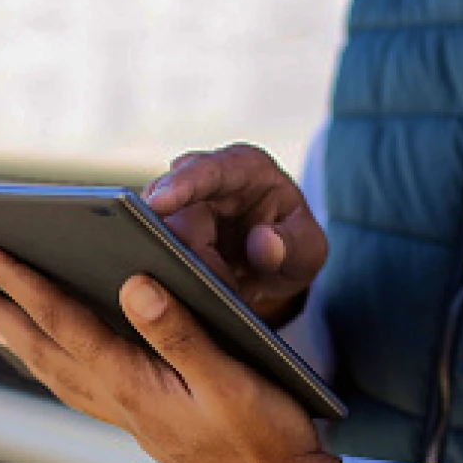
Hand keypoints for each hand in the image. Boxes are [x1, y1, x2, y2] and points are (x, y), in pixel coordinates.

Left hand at [0, 237, 341, 462]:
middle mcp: (120, 401)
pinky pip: (80, 389)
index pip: (63, 319)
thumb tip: (133, 283)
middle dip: (0, 309)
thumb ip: (181, 332)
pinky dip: (54, 366)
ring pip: (56, 372)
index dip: (19, 279)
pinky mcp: (145, 426)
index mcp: (134, 383)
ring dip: (19, 339)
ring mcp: (129, 417)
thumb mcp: (233, 379)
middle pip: (43, 347)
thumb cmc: (267, 440)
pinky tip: (54, 359)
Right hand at [144, 144, 326, 327]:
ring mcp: (180, 207)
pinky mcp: (166, 232)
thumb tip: (263, 242)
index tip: (156, 203)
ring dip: (174, 266)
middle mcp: (204, 180)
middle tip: (200, 284)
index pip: (209, 170)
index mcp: (244, 168)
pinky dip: (167, 275)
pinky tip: (180, 294)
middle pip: (173, 210)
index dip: (181, 185)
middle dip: (179, 249)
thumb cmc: (292, 243)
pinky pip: (154, 252)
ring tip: (203, 291)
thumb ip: (293, 244)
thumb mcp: (308, 249)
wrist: (275, 263)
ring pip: (157, 234)